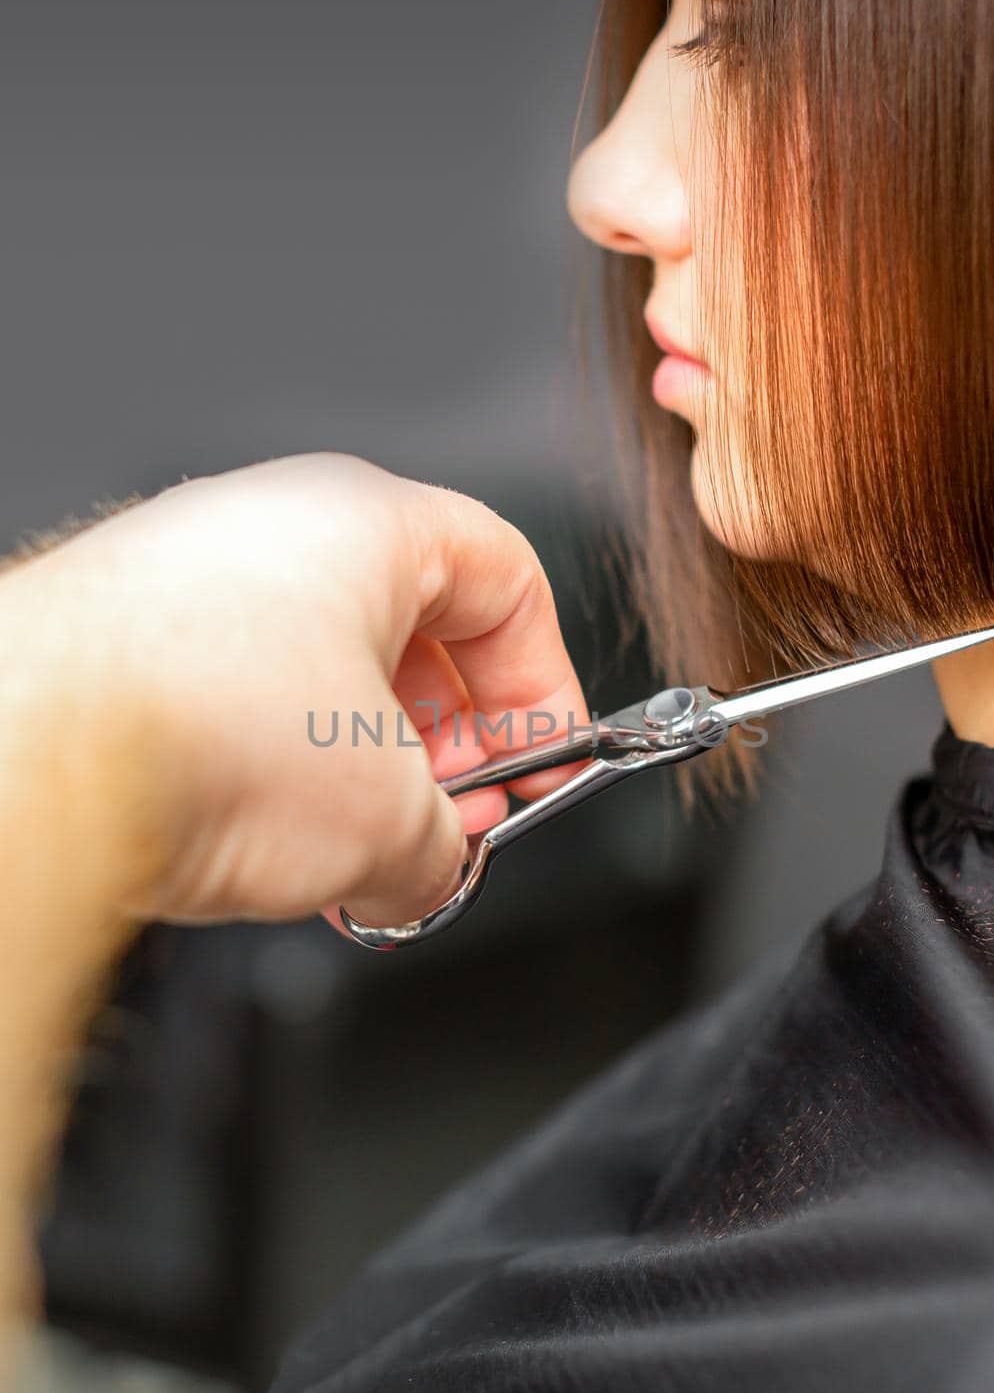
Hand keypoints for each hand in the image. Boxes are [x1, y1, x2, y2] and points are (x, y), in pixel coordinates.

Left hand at [3, 452, 588, 931]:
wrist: (29, 755)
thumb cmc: (201, 731)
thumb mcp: (390, 818)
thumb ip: (446, 849)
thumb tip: (431, 871)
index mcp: (365, 521)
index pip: (506, 580)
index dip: (544, 685)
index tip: (543, 761)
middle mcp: (268, 527)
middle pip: (407, 630)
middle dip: (446, 744)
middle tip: (454, 822)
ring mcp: (180, 577)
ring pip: (312, 673)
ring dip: (356, 770)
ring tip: (359, 853)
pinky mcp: (113, 640)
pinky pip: (229, 698)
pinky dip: (268, 770)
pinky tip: (268, 844)